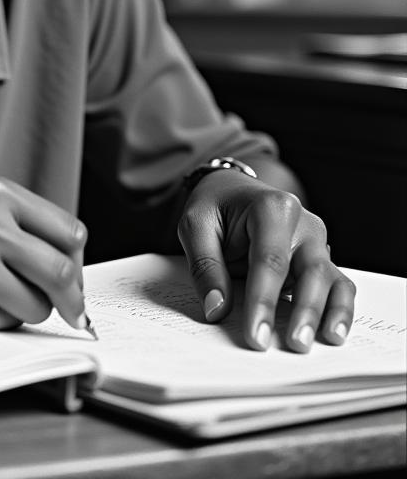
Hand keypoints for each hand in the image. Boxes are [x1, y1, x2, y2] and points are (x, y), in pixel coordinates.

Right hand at [0, 175, 87, 334]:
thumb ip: (14, 221)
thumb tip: (66, 263)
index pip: (69, 231)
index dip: (74, 259)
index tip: (71, 275)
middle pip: (64, 272)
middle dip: (69, 296)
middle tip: (67, 308)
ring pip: (38, 305)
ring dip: (23, 307)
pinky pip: (4, 323)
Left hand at [177, 171, 355, 351]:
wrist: (230, 190)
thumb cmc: (214, 207)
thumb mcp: (194, 225)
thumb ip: (205, 266)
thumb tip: (217, 310)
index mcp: (270, 208)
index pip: (270, 259)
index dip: (263, 300)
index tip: (256, 335)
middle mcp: (302, 223)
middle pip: (310, 270)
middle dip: (304, 311)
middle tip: (294, 345)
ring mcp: (316, 242)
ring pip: (331, 279)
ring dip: (329, 314)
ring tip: (322, 342)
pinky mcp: (321, 259)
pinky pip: (338, 285)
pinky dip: (340, 309)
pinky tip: (333, 333)